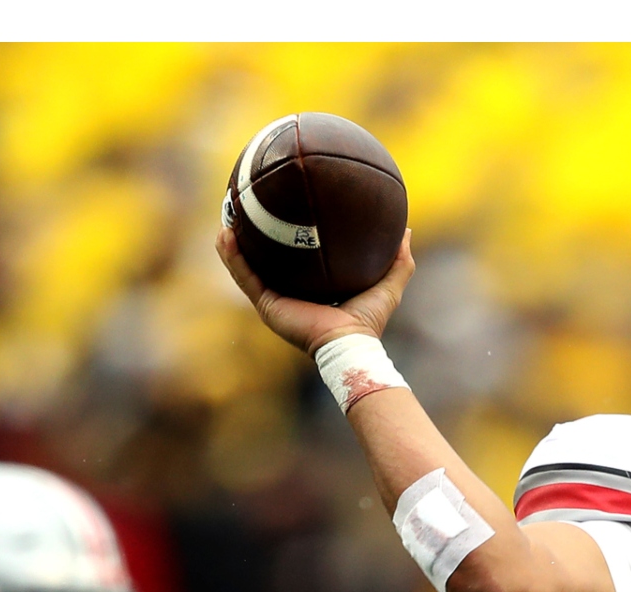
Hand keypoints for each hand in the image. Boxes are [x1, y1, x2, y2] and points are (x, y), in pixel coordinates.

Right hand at [216, 222, 414, 353]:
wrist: (350, 344)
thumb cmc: (368, 322)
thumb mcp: (387, 285)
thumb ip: (399, 261)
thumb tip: (406, 231)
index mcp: (309, 289)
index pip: (291, 260)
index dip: (282, 238)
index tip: (278, 211)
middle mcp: (288, 293)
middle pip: (262, 260)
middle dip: (250, 236)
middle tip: (243, 209)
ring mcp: (274, 300)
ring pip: (245, 266)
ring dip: (232, 243)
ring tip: (226, 216)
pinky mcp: (266, 305)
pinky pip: (243, 276)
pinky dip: (232, 256)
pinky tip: (224, 234)